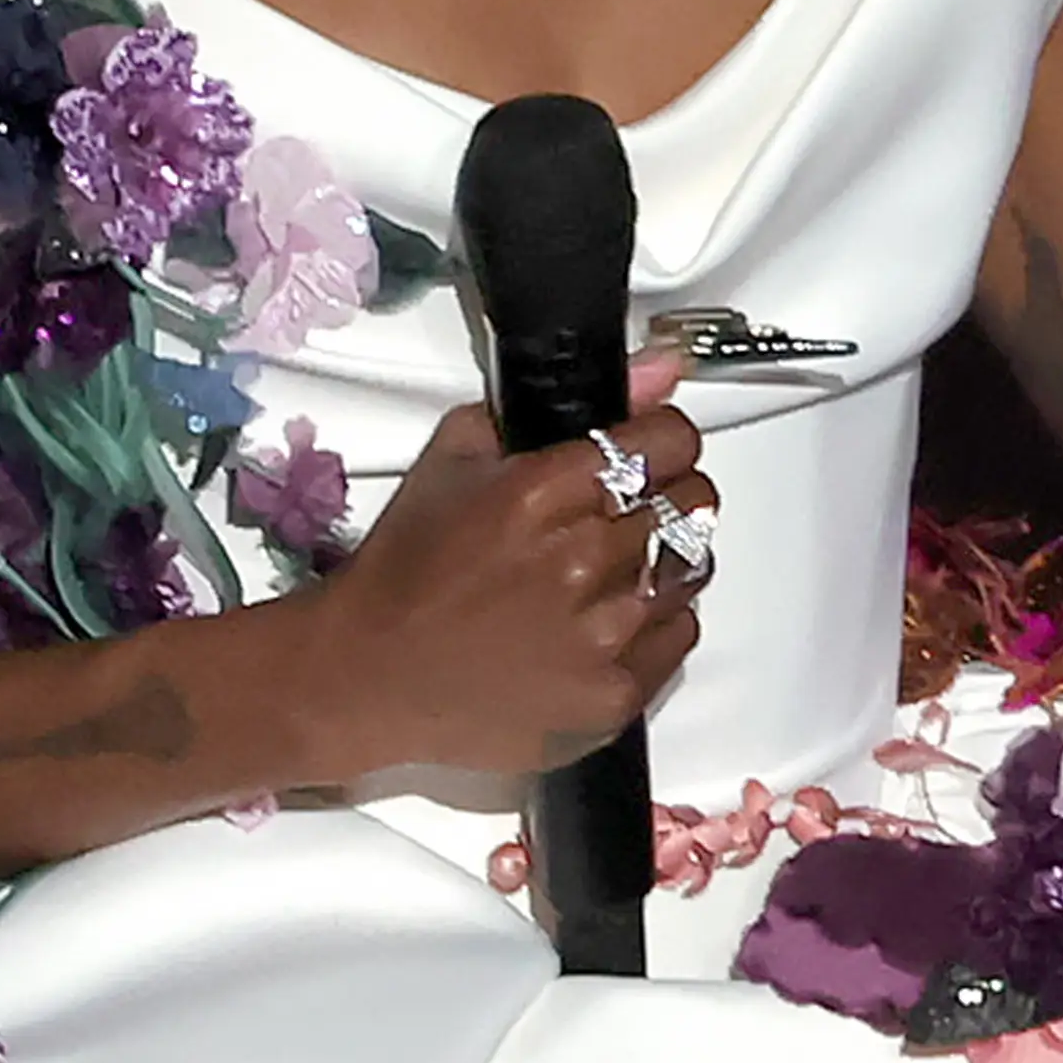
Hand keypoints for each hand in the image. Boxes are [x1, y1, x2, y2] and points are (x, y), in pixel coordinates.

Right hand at [288, 354, 715, 780]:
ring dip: (663, 558)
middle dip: (665, 496)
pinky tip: (608, 619)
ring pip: (694, 566)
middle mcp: (584, 559)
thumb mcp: (459, 454)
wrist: (369, 677)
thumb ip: (566, 405)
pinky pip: (681, 633)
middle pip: (692, 501)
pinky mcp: (613, 694)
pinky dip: (656, 621)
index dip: (661, 442)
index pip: (670, 440)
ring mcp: (604, 633)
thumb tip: (661, 368)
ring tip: (614, 569)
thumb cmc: (408, 567)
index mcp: (544, 492)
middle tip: (623, 513)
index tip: (644, 454)